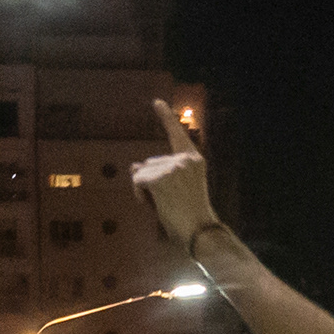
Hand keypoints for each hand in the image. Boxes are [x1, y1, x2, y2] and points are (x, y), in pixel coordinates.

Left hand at [131, 98, 218, 249]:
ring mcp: (172, 168)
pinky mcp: (160, 179)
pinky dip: (139, 194)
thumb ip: (158, 175)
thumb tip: (133, 166)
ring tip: (163, 205)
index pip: (177, 135)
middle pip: (150, 163)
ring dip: (145, 190)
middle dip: (150, 181)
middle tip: (168, 202)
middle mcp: (184, 160)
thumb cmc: (190, 215)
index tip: (156, 102)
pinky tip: (152, 204)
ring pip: (141, 173)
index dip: (166, 117)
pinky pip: (137, 181)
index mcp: (194, 160)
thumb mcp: (177, 189)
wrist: (200, 231)